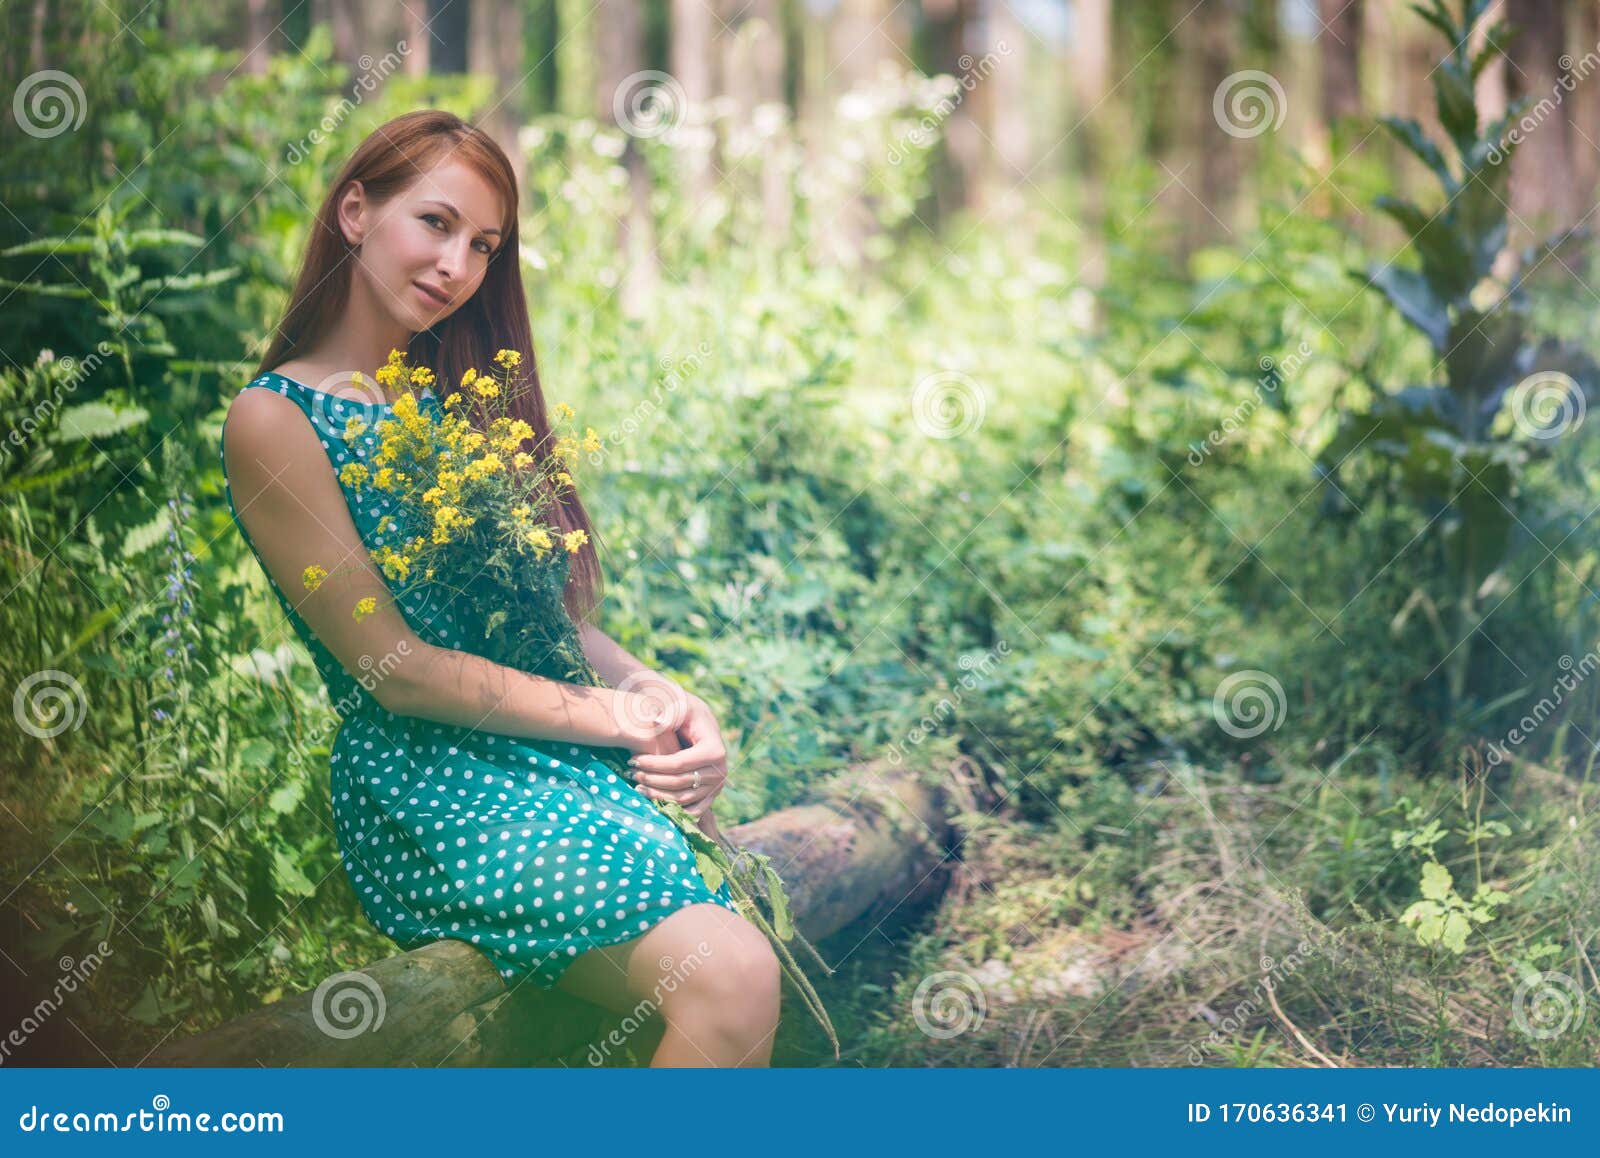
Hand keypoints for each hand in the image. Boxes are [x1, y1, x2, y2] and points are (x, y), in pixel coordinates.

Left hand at [625, 694, 727, 822]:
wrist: (698, 722)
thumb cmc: (686, 712)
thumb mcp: (679, 705)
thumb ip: (669, 712)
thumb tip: (656, 722)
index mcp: (714, 749)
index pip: (679, 763)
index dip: (654, 764)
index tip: (633, 759)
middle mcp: (720, 771)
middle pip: (679, 782)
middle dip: (652, 779)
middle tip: (630, 772)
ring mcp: (717, 785)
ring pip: (683, 798)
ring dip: (657, 795)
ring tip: (637, 786)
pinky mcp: (711, 795)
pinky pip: (692, 810)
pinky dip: (674, 810)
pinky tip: (653, 803)